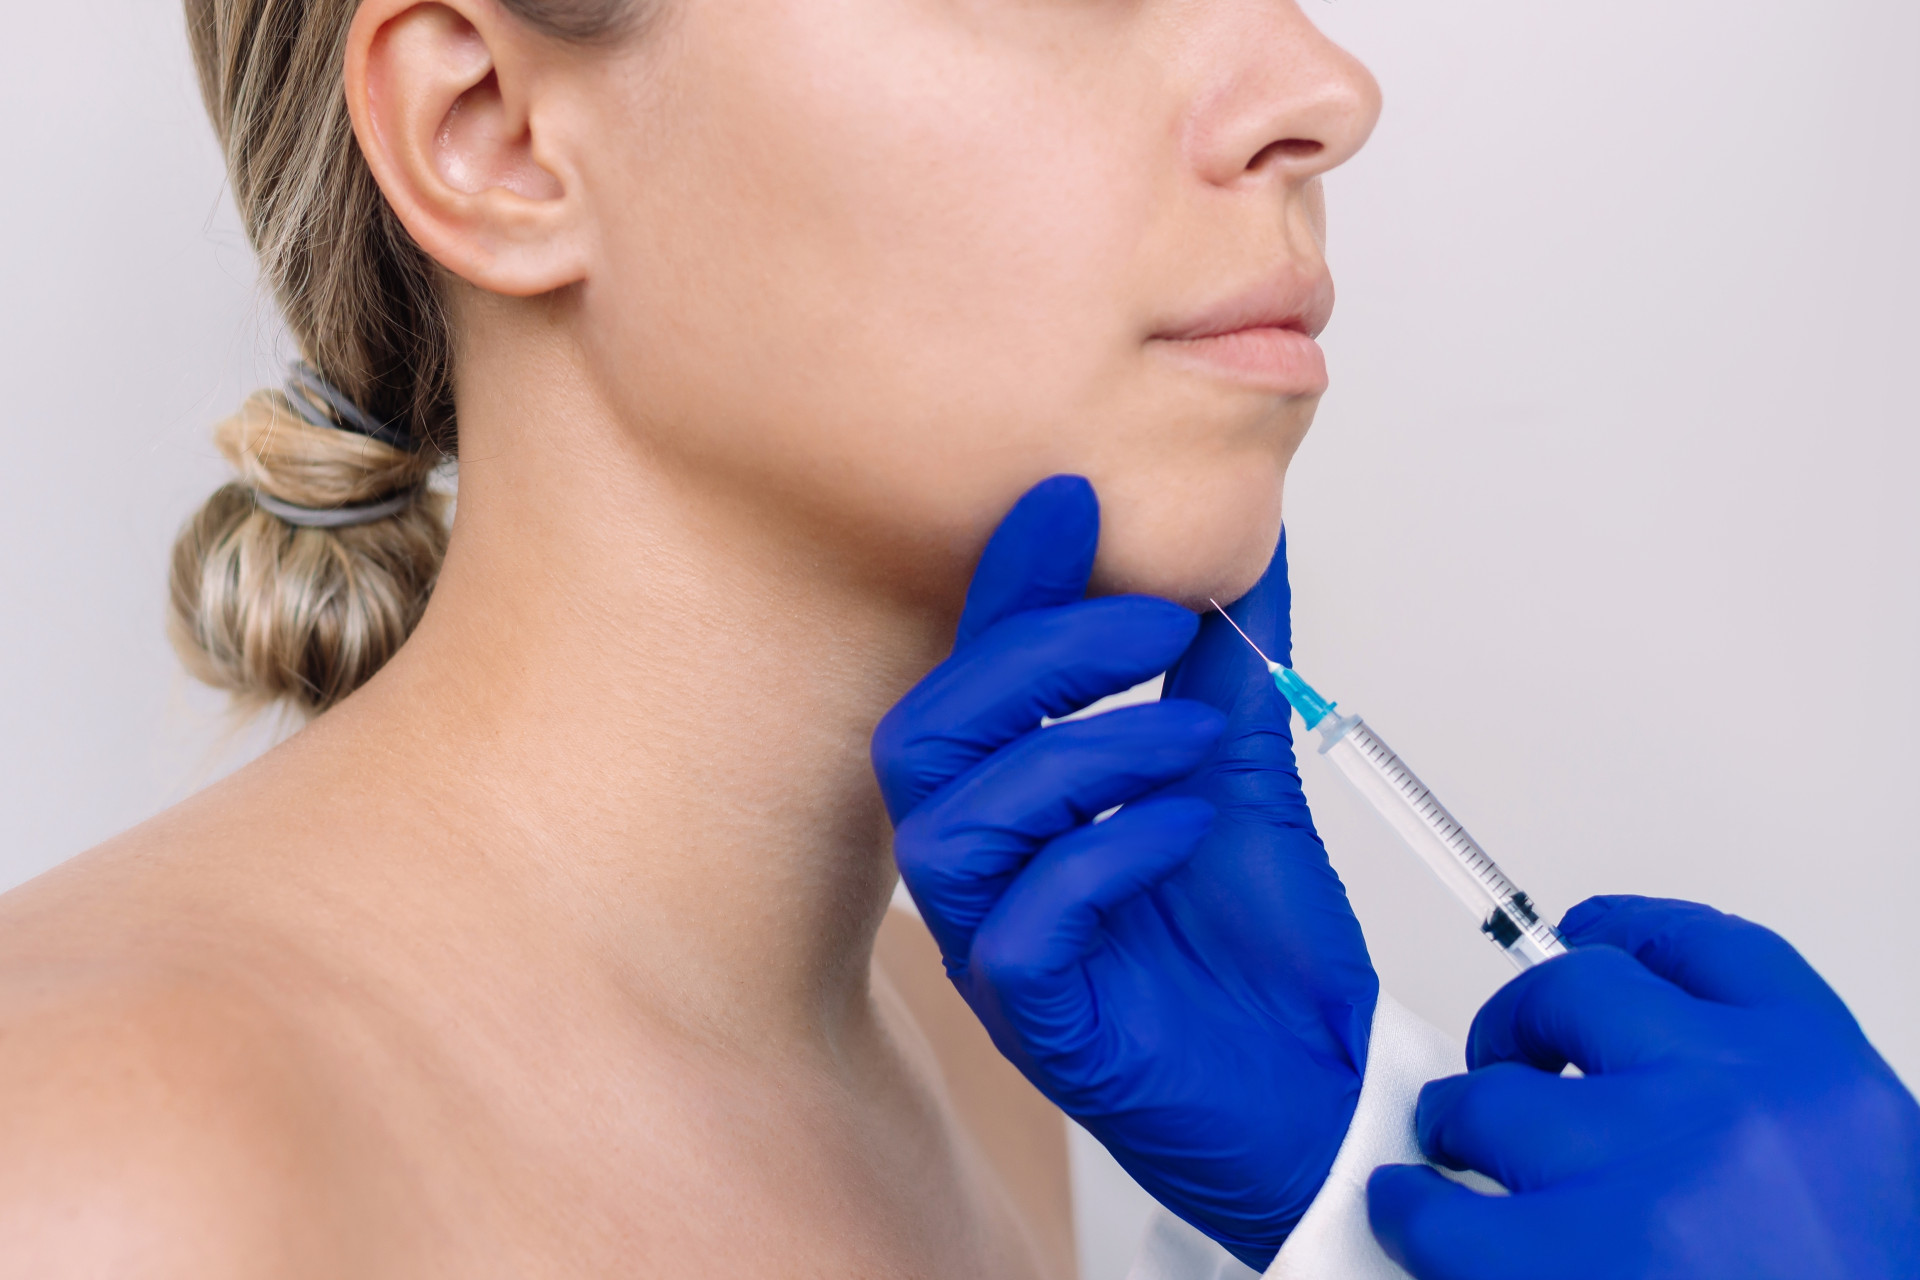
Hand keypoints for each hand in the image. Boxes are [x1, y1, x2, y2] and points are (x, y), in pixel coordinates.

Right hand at [872, 476, 1377, 1268]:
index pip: (971, 673)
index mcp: (1013, 800)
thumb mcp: (1241, 765)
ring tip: (1191, 734)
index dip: (1005, 584)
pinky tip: (1185, 827)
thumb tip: (1253, 530)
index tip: (1072, 497)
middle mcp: (980, 869)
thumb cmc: (1256, 940)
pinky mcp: (1038, 1023)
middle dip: (1031, 656)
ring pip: (953, 826)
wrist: (1318, 1082)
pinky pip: (1019, 928)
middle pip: (923, 737)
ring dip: (1077, 751)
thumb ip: (1230, 656)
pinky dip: (1104, 854)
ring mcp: (993, 949)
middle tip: (1153, 620)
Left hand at [1368, 896, 1919, 1279]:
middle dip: (1526, 1028)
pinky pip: (1439, 1208)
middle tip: (1506, 1070)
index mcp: (1819, 1077)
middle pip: (1580, 994)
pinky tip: (1413, 1215)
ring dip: (1463, 1124)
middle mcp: (1729, 1100)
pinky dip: (1412, 1210)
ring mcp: (1640, 1176)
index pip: (1704, 950)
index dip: (1630, 934)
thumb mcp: (1858, 1190)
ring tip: (1457, 1154)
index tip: (1591, 935)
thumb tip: (1653, 1071)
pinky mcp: (1558, 1267)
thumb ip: (1771, 1118)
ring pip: (1492, 1098)